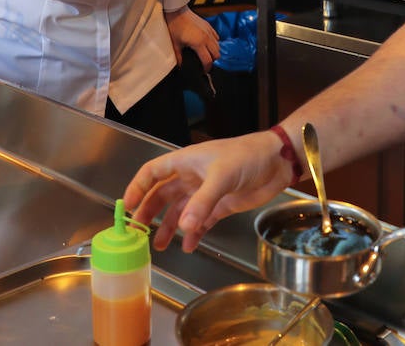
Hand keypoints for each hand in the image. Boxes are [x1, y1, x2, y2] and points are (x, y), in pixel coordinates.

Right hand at [124, 130, 291, 251]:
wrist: (277, 162)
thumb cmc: (247, 157)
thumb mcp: (221, 176)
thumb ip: (202, 202)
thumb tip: (182, 227)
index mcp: (186, 162)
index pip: (153, 173)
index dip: (138, 187)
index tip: (127, 206)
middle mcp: (192, 177)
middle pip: (163, 195)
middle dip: (150, 213)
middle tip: (138, 232)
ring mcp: (205, 192)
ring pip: (180, 211)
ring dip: (169, 227)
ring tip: (160, 246)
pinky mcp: (220, 206)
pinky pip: (200, 222)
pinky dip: (193, 234)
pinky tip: (189, 245)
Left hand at [166, 7, 219, 69]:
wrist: (176, 11)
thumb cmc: (174, 26)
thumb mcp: (175, 43)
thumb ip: (178, 56)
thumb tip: (180, 65)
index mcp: (199, 43)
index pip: (208, 60)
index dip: (207, 68)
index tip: (204, 71)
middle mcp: (206, 37)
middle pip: (217, 54)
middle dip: (212, 60)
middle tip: (206, 63)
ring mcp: (208, 31)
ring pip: (218, 45)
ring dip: (214, 51)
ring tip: (207, 54)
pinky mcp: (208, 26)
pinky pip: (216, 37)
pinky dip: (214, 42)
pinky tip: (208, 44)